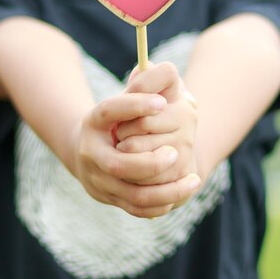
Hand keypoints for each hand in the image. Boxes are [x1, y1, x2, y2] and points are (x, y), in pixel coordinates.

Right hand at [70, 91, 201, 217]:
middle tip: (176, 152)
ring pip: (132, 194)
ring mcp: (98, 179)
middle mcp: (91, 152)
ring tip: (193, 179)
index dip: (134, 106)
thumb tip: (166, 70)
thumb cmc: (118, 119)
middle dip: (150, 162)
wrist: (86, 150)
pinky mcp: (109, 198)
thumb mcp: (127, 98)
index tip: (161, 102)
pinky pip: (138, 208)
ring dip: (166, 189)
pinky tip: (184, 190)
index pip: (109, 110)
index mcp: (94, 120)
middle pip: (118, 164)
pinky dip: (163, 203)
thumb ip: (146, 84)